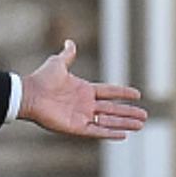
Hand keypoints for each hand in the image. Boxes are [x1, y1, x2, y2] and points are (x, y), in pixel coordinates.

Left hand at [18, 40, 146, 139]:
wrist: (30, 94)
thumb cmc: (42, 79)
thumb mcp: (58, 63)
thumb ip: (67, 54)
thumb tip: (70, 42)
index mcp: (84, 90)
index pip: (109, 92)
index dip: (123, 93)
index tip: (138, 95)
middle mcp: (85, 104)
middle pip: (113, 109)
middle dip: (129, 112)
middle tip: (145, 116)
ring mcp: (82, 116)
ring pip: (109, 120)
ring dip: (125, 123)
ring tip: (141, 125)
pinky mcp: (76, 127)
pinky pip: (97, 131)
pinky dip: (110, 133)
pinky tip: (123, 134)